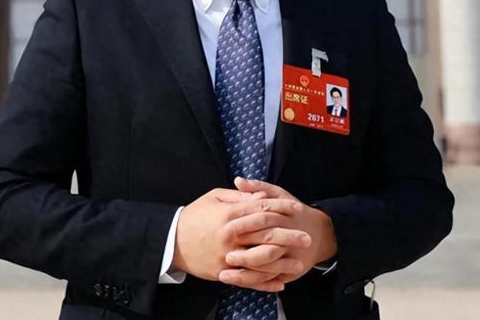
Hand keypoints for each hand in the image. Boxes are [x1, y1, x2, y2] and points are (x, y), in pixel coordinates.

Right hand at [172, 187, 308, 290]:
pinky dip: (265, 283)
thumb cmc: (195, 215)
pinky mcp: (223, 272)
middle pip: (266, 234)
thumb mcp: (214, 197)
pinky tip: (280, 283)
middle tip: (307, 238)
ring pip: (261, 260)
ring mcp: (228, 256)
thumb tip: (262, 197)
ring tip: (299, 263)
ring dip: (282, 262)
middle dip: (289, 235)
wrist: (172, 241)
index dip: (282, 207)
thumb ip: (240, 197)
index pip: (262, 209)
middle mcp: (231, 235)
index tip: (297, 208)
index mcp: (230, 215)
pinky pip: (248, 280)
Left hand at [218, 178, 336, 286]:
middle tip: (225, 257)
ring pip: (265, 270)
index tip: (226, 231)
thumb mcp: (279, 194)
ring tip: (223, 274)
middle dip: (244, 255)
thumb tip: (238, 180)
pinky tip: (236, 282)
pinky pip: (268, 281)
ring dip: (243, 274)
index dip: (244, 226)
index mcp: (283, 217)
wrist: (318, 234)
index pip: (263, 222)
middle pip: (265, 249)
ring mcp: (287, 259)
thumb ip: (258, 187)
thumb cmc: (293, 213)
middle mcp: (287, 239)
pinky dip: (252, 283)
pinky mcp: (287, 273)